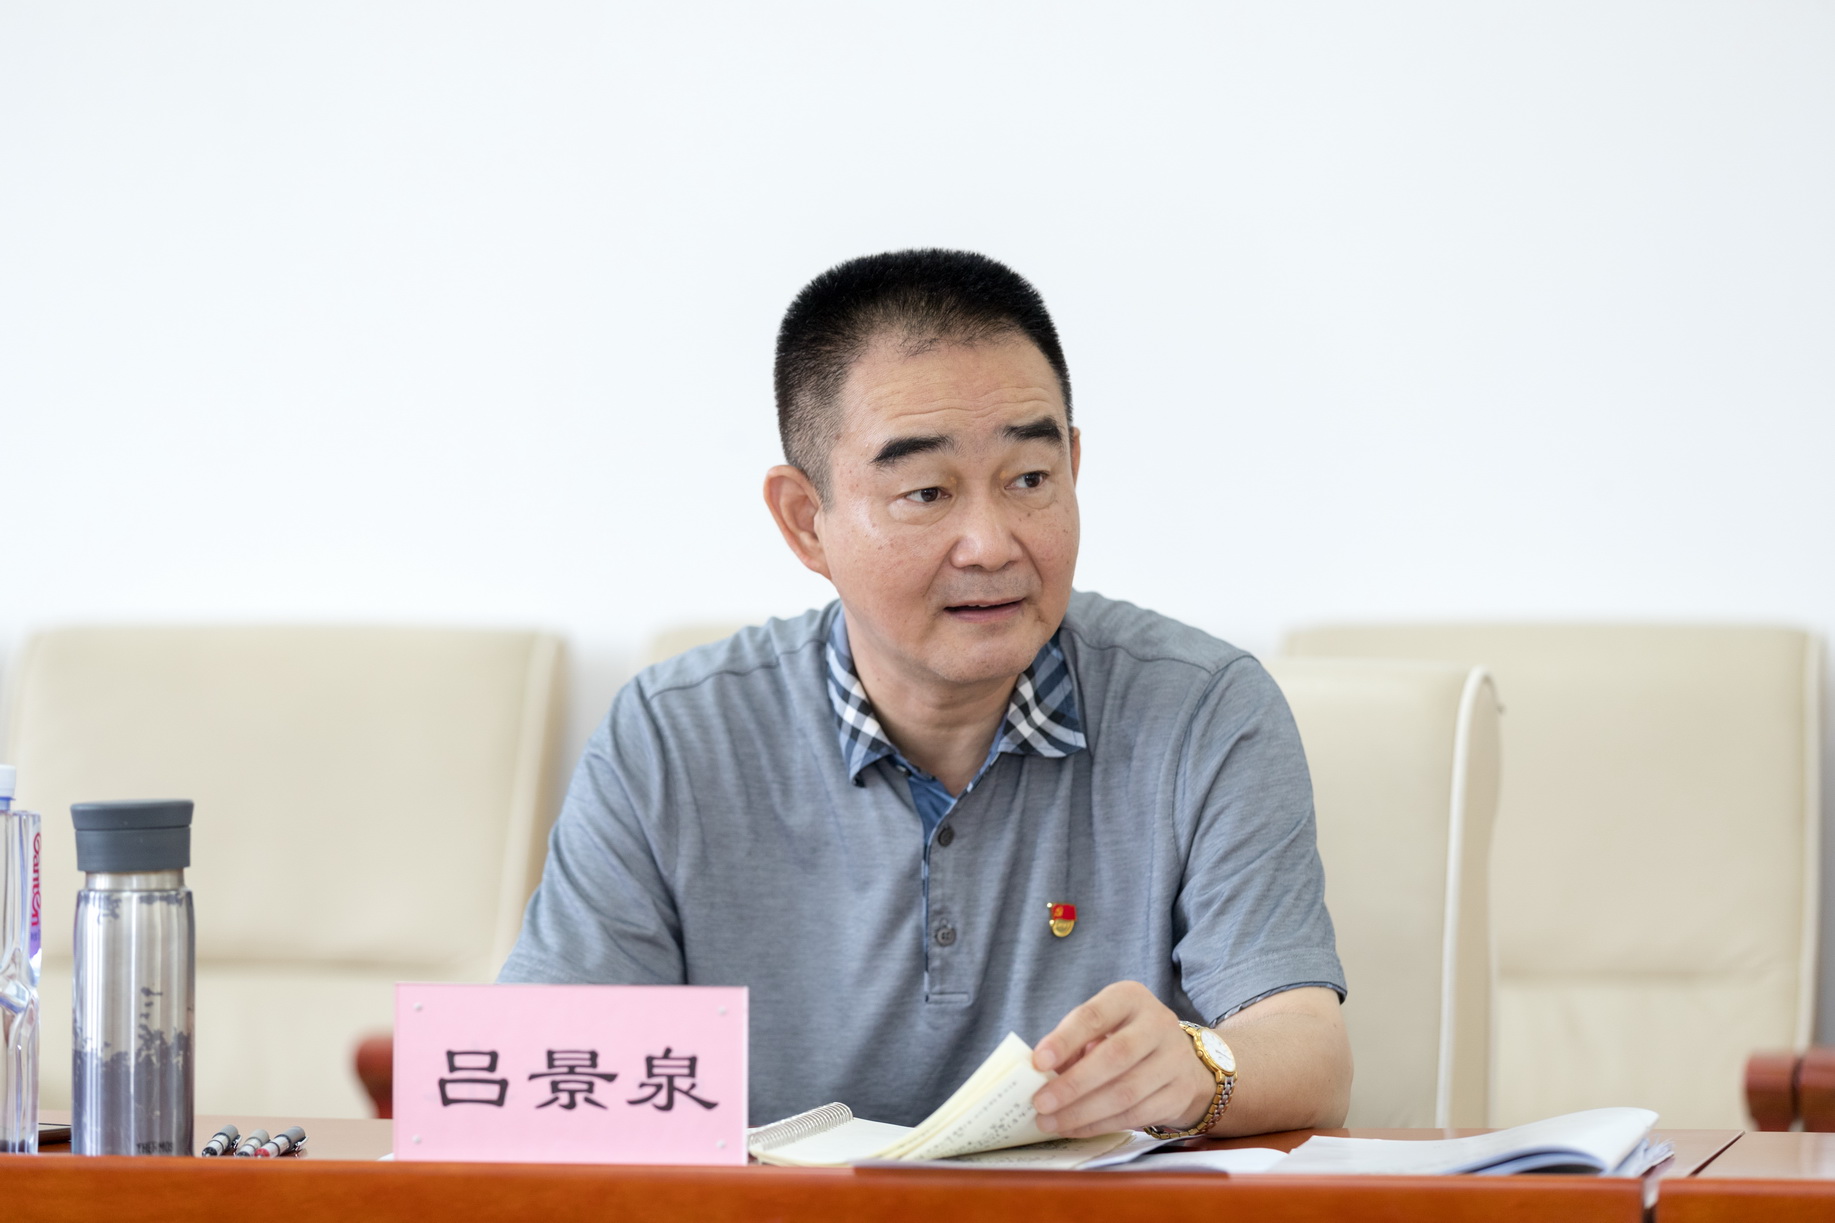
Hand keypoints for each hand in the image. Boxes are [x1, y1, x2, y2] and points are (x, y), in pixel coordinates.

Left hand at [1030, 981, 1214, 1136]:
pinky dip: (1100, 1125)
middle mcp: (1158, 1023)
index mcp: (1131, 998)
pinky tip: (1076, 1128)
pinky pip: (1136, 1114)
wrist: (1181, 1062)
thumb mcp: (1101, 1028)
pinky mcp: (1180, 1093)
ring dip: (1082, 1112)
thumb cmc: (1125, 1040)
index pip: (1094, 1016)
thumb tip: (1040, 1075)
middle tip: (1040, 1103)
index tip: (1038, 1062)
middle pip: (1114, 1056)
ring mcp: (1175, 1059)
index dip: (1065, 1040)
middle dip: (1073, 1084)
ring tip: (1050, 1122)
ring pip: (1126, 1092)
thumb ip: (1073, 1045)